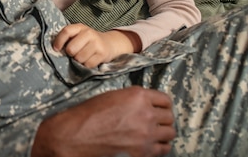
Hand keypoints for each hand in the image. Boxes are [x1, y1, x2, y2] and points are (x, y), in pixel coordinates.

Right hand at [31, 86, 175, 156]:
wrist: (77, 134)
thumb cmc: (90, 113)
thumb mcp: (113, 96)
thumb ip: (133, 99)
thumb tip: (146, 104)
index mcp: (138, 96)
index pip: (165, 99)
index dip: (162, 104)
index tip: (159, 108)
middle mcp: (146, 113)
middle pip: (170, 117)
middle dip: (163, 119)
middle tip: (156, 121)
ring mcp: (147, 134)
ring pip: (170, 133)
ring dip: (163, 132)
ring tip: (154, 133)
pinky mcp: (144, 151)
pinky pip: (163, 149)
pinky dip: (159, 146)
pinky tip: (151, 144)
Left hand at [53, 25, 136, 67]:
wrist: (109, 43)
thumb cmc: (87, 40)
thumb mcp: (78, 35)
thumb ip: (68, 38)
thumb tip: (56, 49)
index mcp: (80, 27)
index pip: (66, 31)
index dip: (59, 41)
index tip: (56, 49)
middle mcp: (89, 33)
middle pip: (71, 49)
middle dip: (71, 54)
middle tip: (74, 53)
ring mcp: (97, 43)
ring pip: (79, 58)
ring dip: (79, 60)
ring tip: (83, 56)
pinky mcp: (103, 54)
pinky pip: (88, 64)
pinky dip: (86, 65)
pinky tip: (89, 59)